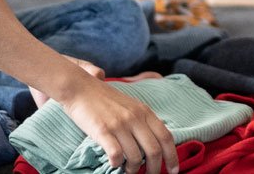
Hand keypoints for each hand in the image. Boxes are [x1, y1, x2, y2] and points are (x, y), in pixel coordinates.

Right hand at [56, 77, 179, 173]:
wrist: (80, 87)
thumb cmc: (104, 98)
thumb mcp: (131, 104)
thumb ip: (143, 120)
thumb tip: (154, 142)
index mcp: (144, 111)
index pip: (166, 137)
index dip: (172, 156)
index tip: (173, 170)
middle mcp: (135, 117)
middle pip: (154, 150)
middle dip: (154, 169)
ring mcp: (119, 124)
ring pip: (135, 156)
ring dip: (133, 169)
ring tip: (128, 171)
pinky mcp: (103, 130)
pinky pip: (116, 154)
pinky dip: (116, 164)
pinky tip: (114, 164)